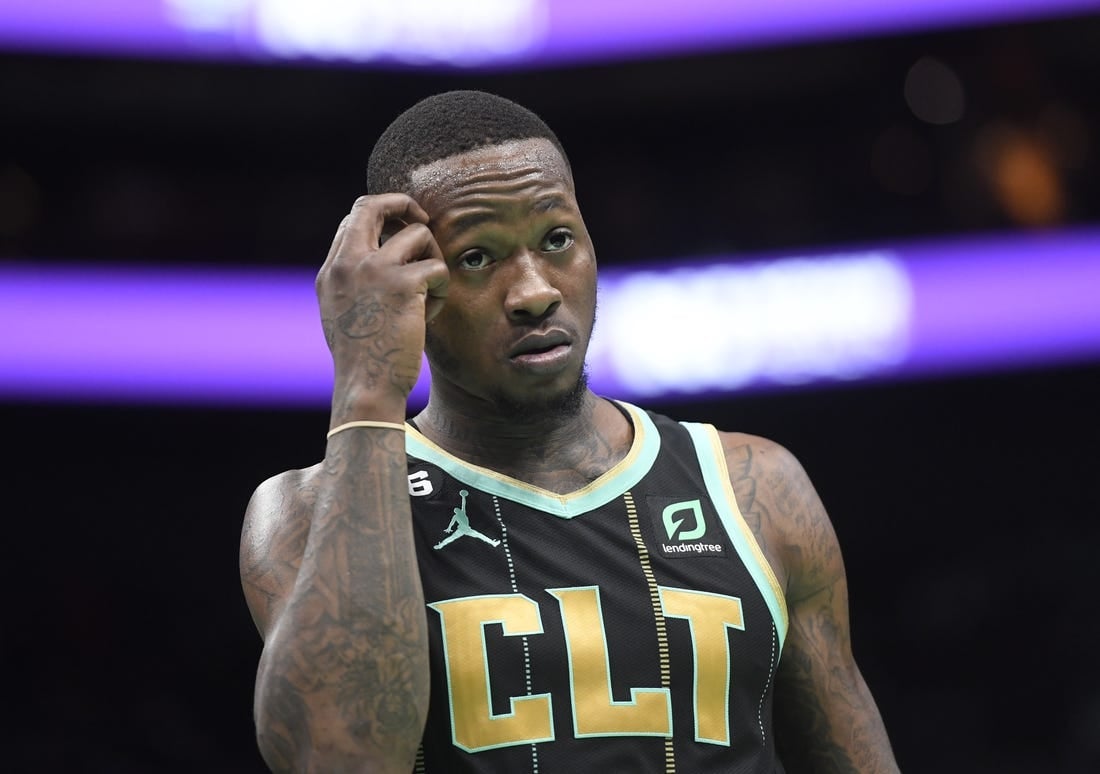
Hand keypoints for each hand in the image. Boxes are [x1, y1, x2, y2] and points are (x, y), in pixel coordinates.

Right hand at [316, 194, 448, 411]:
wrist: (367, 385)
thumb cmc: (363, 358)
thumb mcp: (343, 313)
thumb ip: (354, 281)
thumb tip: (380, 255)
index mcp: (332, 270)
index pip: (354, 218)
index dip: (382, 214)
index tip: (401, 224)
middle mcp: (348, 262)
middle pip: (375, 205)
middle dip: (405, 205)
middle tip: (424, 219)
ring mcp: (374, 269)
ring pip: (418, 233)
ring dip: (432, 259)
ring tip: (428, 292)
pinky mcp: (402, 283)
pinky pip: (437, 268)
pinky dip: (441, 290)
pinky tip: (429, 313)